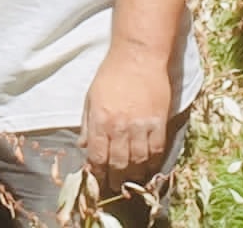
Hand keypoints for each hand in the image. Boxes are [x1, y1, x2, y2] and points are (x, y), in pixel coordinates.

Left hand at [81, 49, 171, 182]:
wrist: (138, 57)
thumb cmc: (111, 74)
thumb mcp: (91, 97)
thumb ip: (88, 123)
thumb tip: (83, 146)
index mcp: (100, 120)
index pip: (98, 156)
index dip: (97, 171)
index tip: (97, 177)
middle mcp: (120, 127)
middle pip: (118, 163)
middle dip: (115, 178)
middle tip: (114, 185)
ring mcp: (141, 126)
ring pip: (138, 161)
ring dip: (134, 174)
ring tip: (130, 180)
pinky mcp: (159, 123)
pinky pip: (156, 150)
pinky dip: (152, 162)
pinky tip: (148, 166)